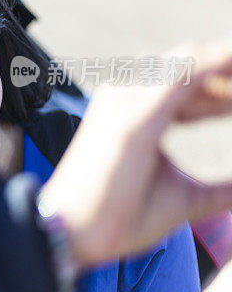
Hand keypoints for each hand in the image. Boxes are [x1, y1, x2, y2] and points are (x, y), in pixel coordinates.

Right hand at [39, 39, 231, 268]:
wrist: (75, 231)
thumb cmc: (117, 217)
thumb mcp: (183, 198)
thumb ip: (221, 189)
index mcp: (137, 112)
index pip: (188, 82)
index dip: (225, 86)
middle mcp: (129, 97)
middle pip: (192, 62)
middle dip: (228, 69)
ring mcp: (129, 101)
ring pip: (191, 60)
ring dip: (226, 66)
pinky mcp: (136, 116)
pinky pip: (183, 77)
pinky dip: (215, 67)